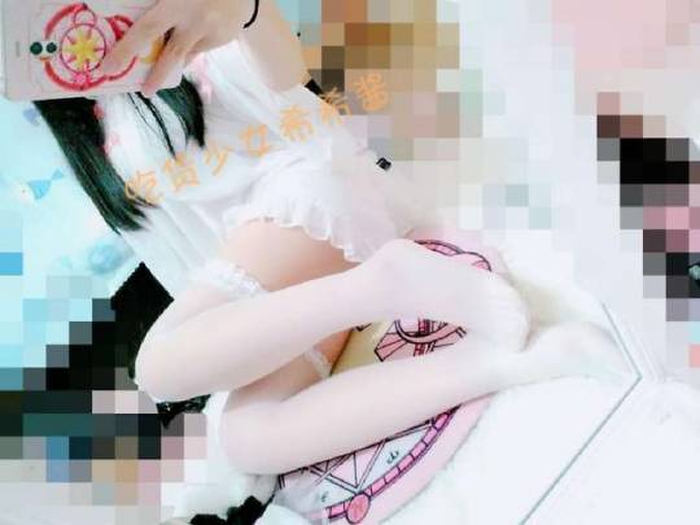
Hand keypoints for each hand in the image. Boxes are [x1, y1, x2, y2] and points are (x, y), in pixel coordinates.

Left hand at [100, 0, 252, 97]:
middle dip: (156, 77)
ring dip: (175, 57)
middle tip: (146, 92)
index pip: (146, 30)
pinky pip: (201, 46)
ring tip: (170, 57)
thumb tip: (132, 22)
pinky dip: (193, 42)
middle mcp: (197, 21)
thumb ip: (157, 5)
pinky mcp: (226, 37)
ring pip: (188, 53)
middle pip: (171, 55)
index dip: (125, 50)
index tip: (108, 68)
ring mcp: (214, 32)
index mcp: (178, 3)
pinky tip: (198, 26)